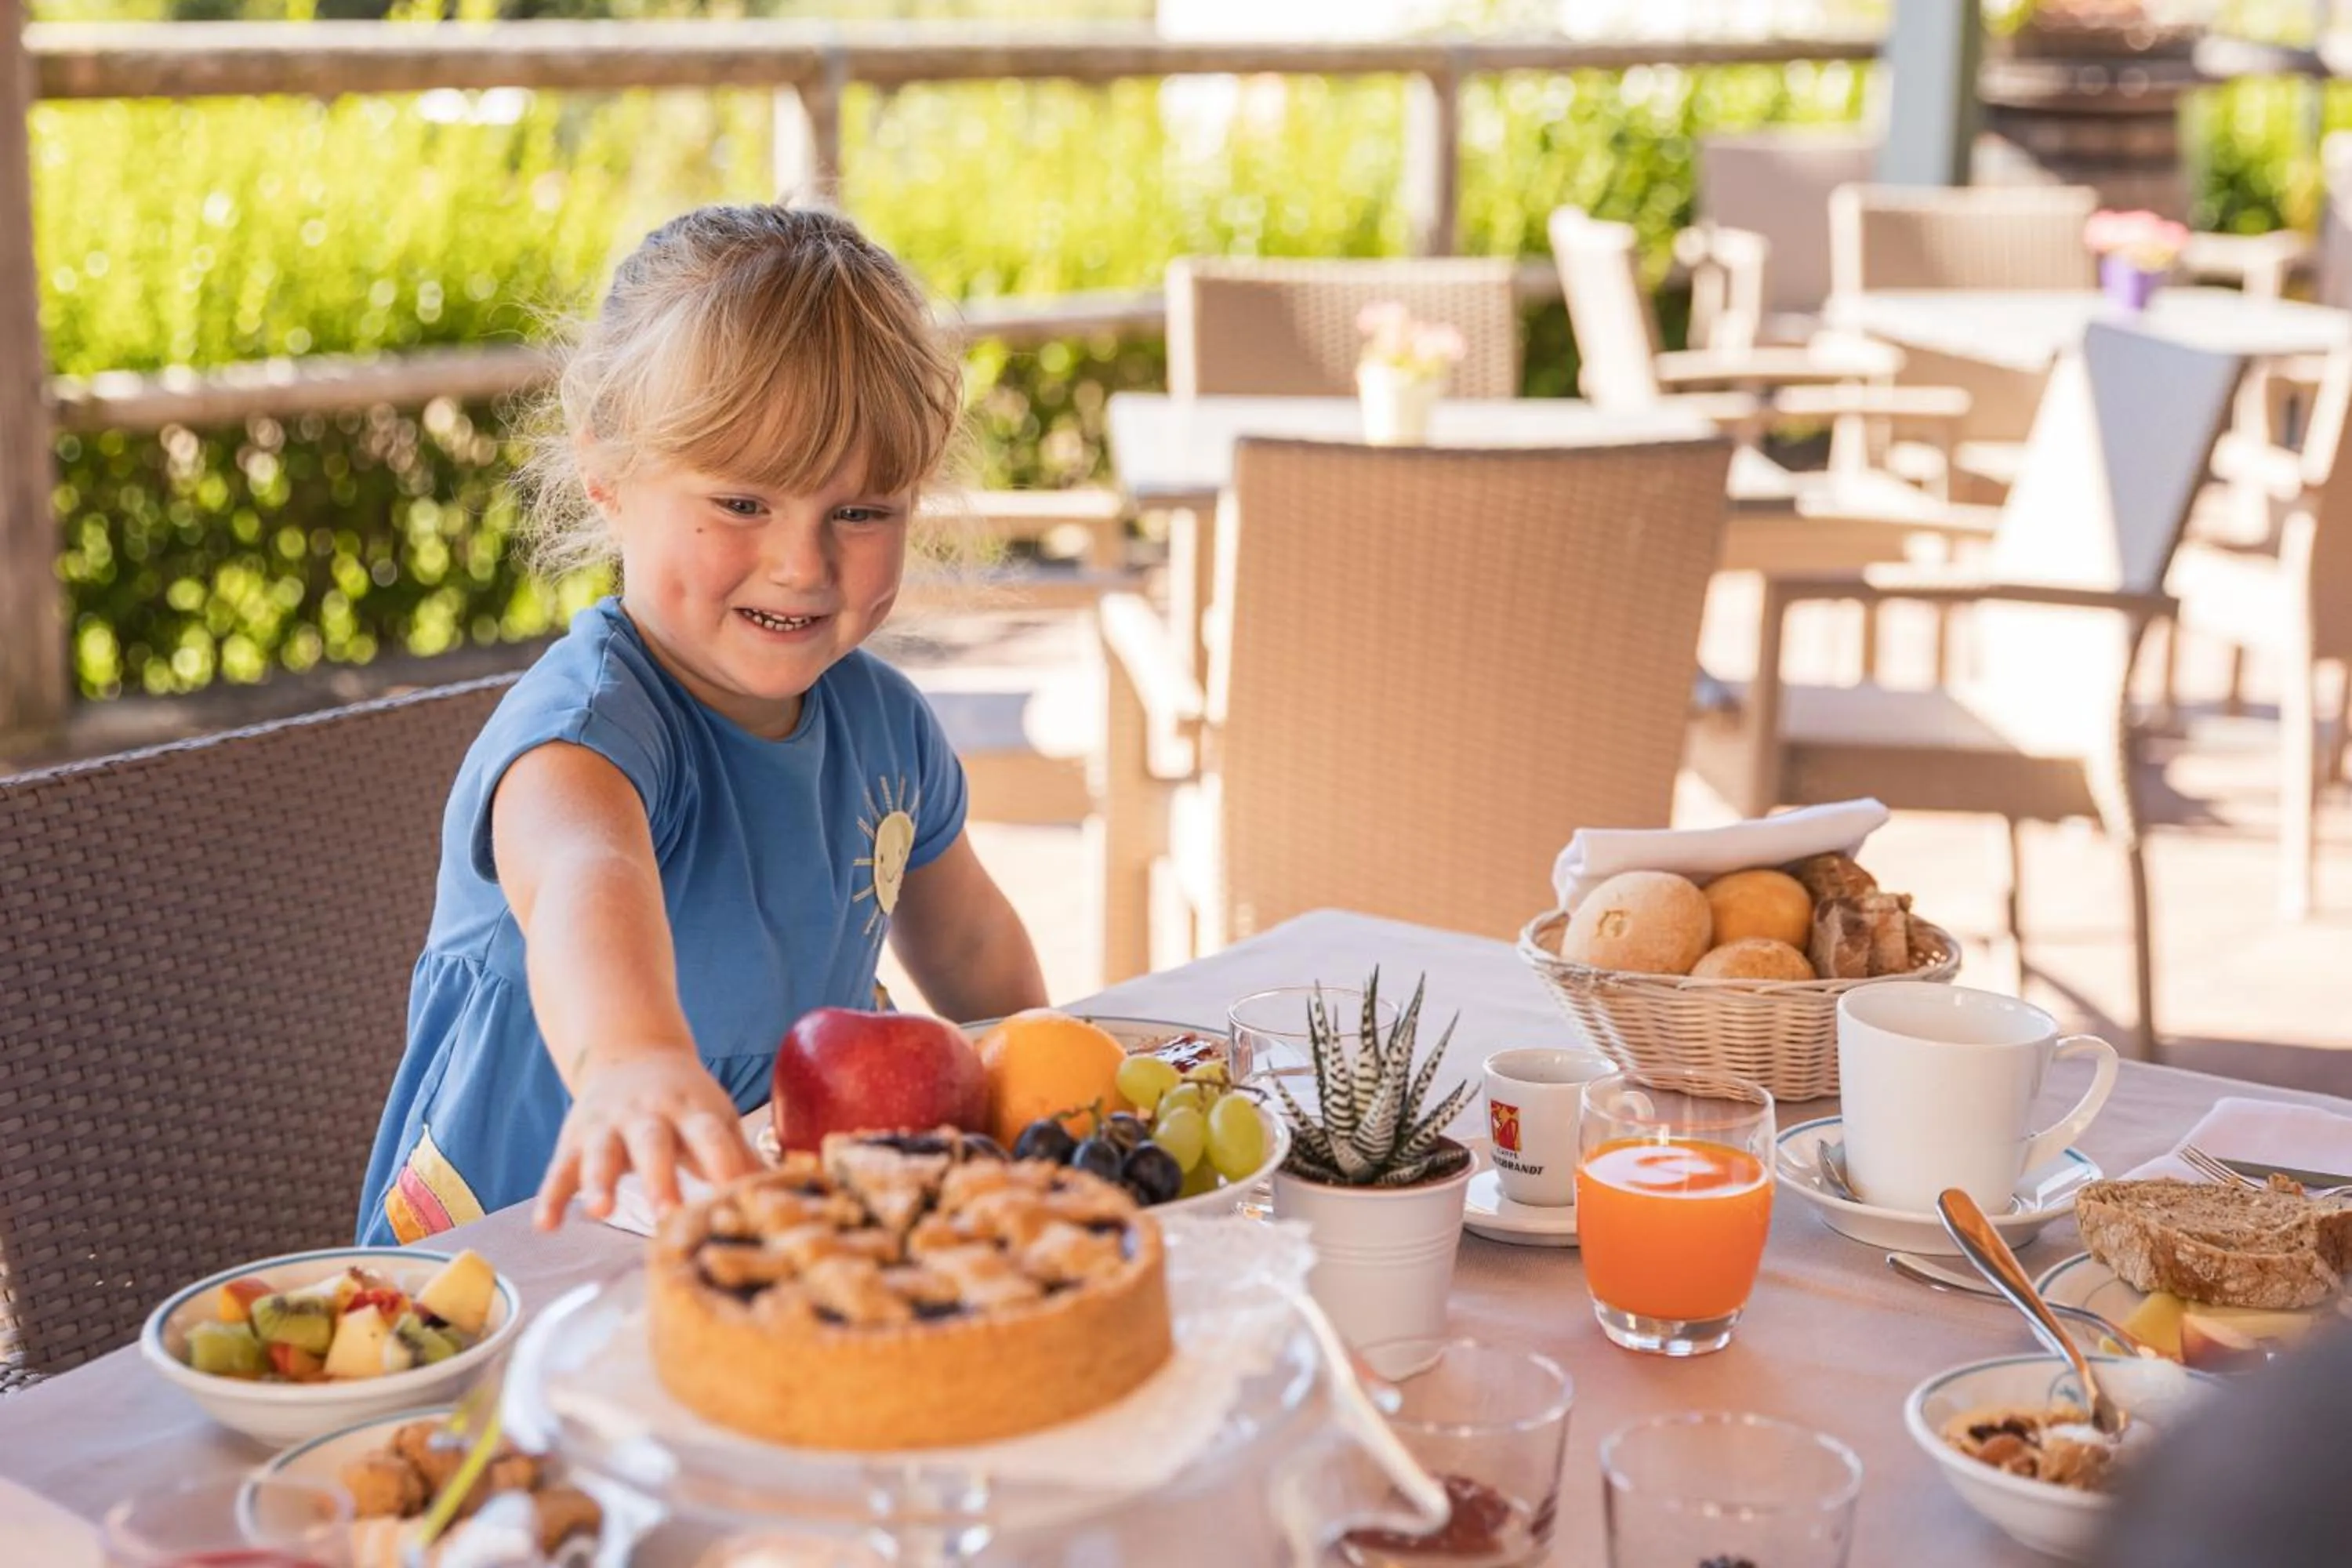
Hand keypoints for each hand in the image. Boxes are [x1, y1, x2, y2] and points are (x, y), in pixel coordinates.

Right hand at [535, 1048, 758, 1229]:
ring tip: (601, 1211)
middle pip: (653, 1144)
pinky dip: (550, 1197)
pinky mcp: (574, 1139)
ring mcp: (607, 1126)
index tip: (736, 1199)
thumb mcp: (716, 1118)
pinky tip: (546, 1226)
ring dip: (600, 1182)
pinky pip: (559, 1169)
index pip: (711, 1136)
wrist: (629, 1053)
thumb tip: (792, 1192)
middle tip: (668, 1214)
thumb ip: (742, 1157)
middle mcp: (648, 1114)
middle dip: (660, 1179)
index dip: (723, 1164)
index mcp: (692, 1110)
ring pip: (601, 1153)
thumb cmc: (685, 1101)